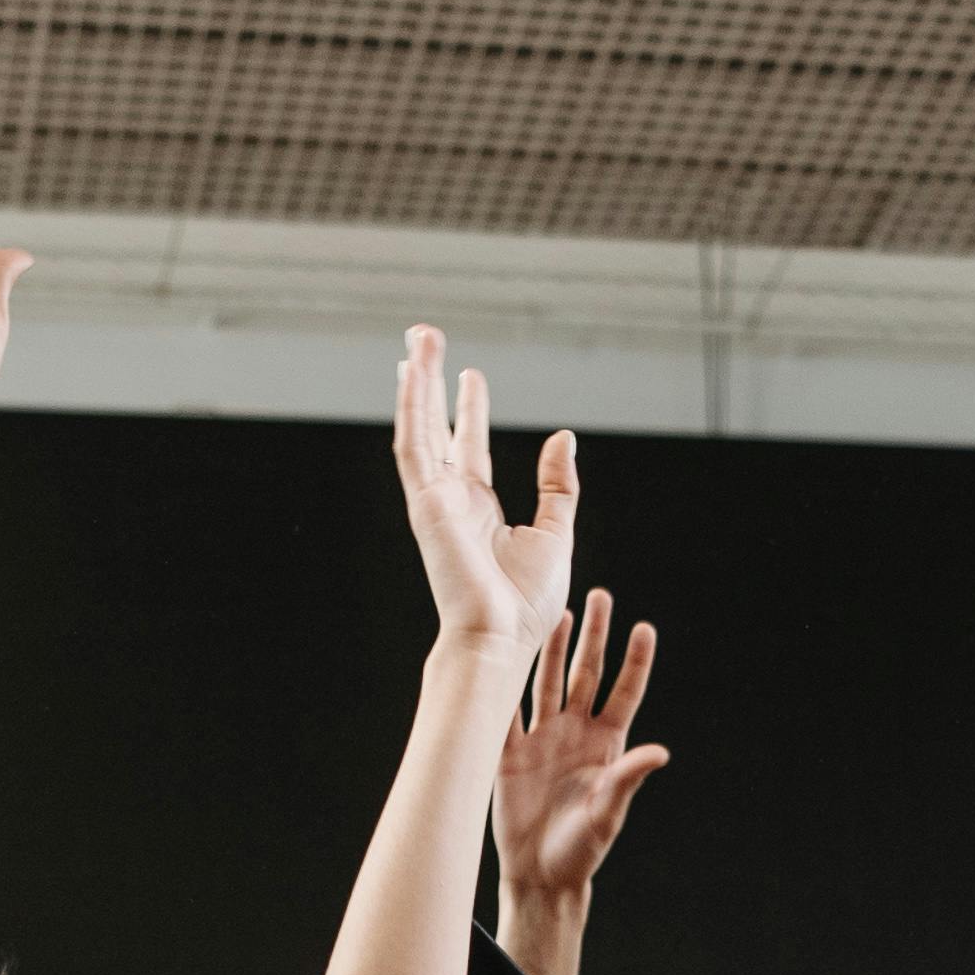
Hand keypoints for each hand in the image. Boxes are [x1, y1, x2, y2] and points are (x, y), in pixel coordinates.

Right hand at [390, 326, 576, 653]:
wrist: (500, 636)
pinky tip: (412, 371)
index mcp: (480, 509)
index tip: (469, 375)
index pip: (468, 446)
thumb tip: (563, 437)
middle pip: (435, 427)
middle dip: (430, 383)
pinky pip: (413, 445)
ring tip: (418, 337)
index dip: (467, 409)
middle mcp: (451, 499)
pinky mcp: (424, 502)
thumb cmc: (527, 603)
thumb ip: (557, 485)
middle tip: (423, 340)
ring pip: (418, 427)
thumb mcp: (555, 533)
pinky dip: (410, 406)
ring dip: (416, 382)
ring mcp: (433, 499)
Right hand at [492, 595, 666, 902]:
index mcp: (605, 745)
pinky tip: (502, 654)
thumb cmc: (580, 850)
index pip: (623, 692)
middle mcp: (574, 733)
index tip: (643, 627)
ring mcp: (541, 739)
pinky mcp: (507, 753)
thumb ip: (628, 779)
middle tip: (600, 596)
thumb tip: (659, 753)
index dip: (634, 661)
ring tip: (556, 613)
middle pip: (585, 674)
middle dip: (594, 636)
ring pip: (546, 682)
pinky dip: (503, 684)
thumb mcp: (608, 814)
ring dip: (550, 648)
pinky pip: (505, 711)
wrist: (539, 875)